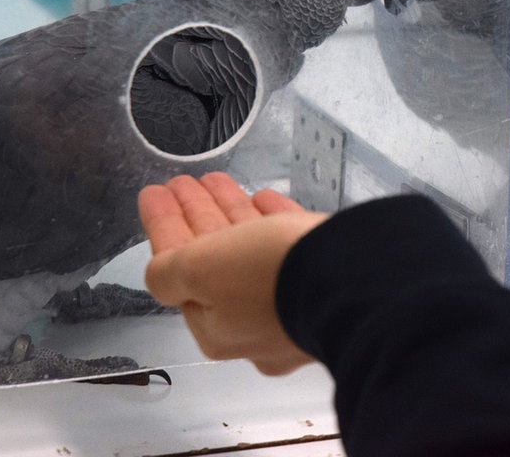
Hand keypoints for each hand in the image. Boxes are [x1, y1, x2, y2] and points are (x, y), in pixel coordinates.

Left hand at [138, 172, 327, 374]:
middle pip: (214, 262)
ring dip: (231, 213)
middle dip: (197, 217)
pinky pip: (291, 249)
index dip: (163, 226)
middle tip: (183, 183)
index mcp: (217, 330)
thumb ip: (168, 270)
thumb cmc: (271, 278)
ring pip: (252, 253)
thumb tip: (161, 274)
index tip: (155, 192)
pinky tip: (265, 200)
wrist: (355, 278)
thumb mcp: (200, 270)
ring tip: (217, 180)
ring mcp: (293, 306)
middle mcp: (255, 326)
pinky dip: (273, 221)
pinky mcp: (327, 284)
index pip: (177, 270)